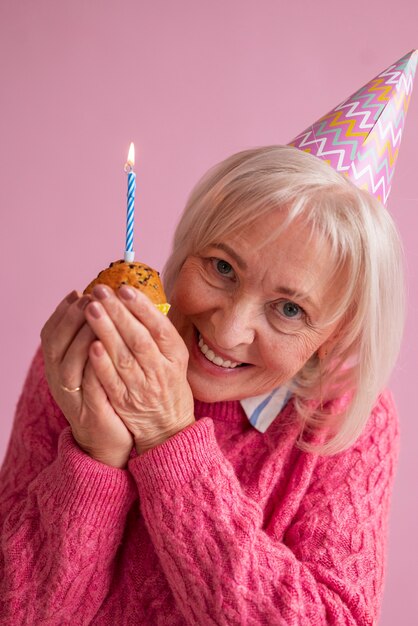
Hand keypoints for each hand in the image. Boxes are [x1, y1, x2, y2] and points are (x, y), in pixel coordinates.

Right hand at [40, 291, 133, 467]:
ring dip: (81, 337)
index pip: (50, 334)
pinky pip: (87, 386)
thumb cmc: (103, 395)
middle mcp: (59, 381)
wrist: (107, 440)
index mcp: (58, 368)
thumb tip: (99, 306)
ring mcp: (72, 398)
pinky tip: (103, 348)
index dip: (62, 312)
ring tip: (97, 316)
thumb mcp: (92, 367)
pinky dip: (93, 366)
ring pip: (69, 363)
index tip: (78, 292)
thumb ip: (91, 341)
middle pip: (55, 345)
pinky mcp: (89, 412)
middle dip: (72, 318)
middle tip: (90, 298)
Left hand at [84, 284, 194, 453]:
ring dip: (106, 331)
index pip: (160, 328)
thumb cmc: (167, 384)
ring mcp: (142, 388)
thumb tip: (137, 298)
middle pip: (139, 339)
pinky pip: (111, 381)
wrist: (167, 428)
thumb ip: (158, 332)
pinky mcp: (124, 402)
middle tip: (100, 291)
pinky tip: (91, 344)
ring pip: (123, 357)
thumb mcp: (173, 358)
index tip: (125, 289)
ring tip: (91, 308)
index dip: (143, 308)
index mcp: (175, 356)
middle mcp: (160, 371)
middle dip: (119, 313)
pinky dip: (101, 363)